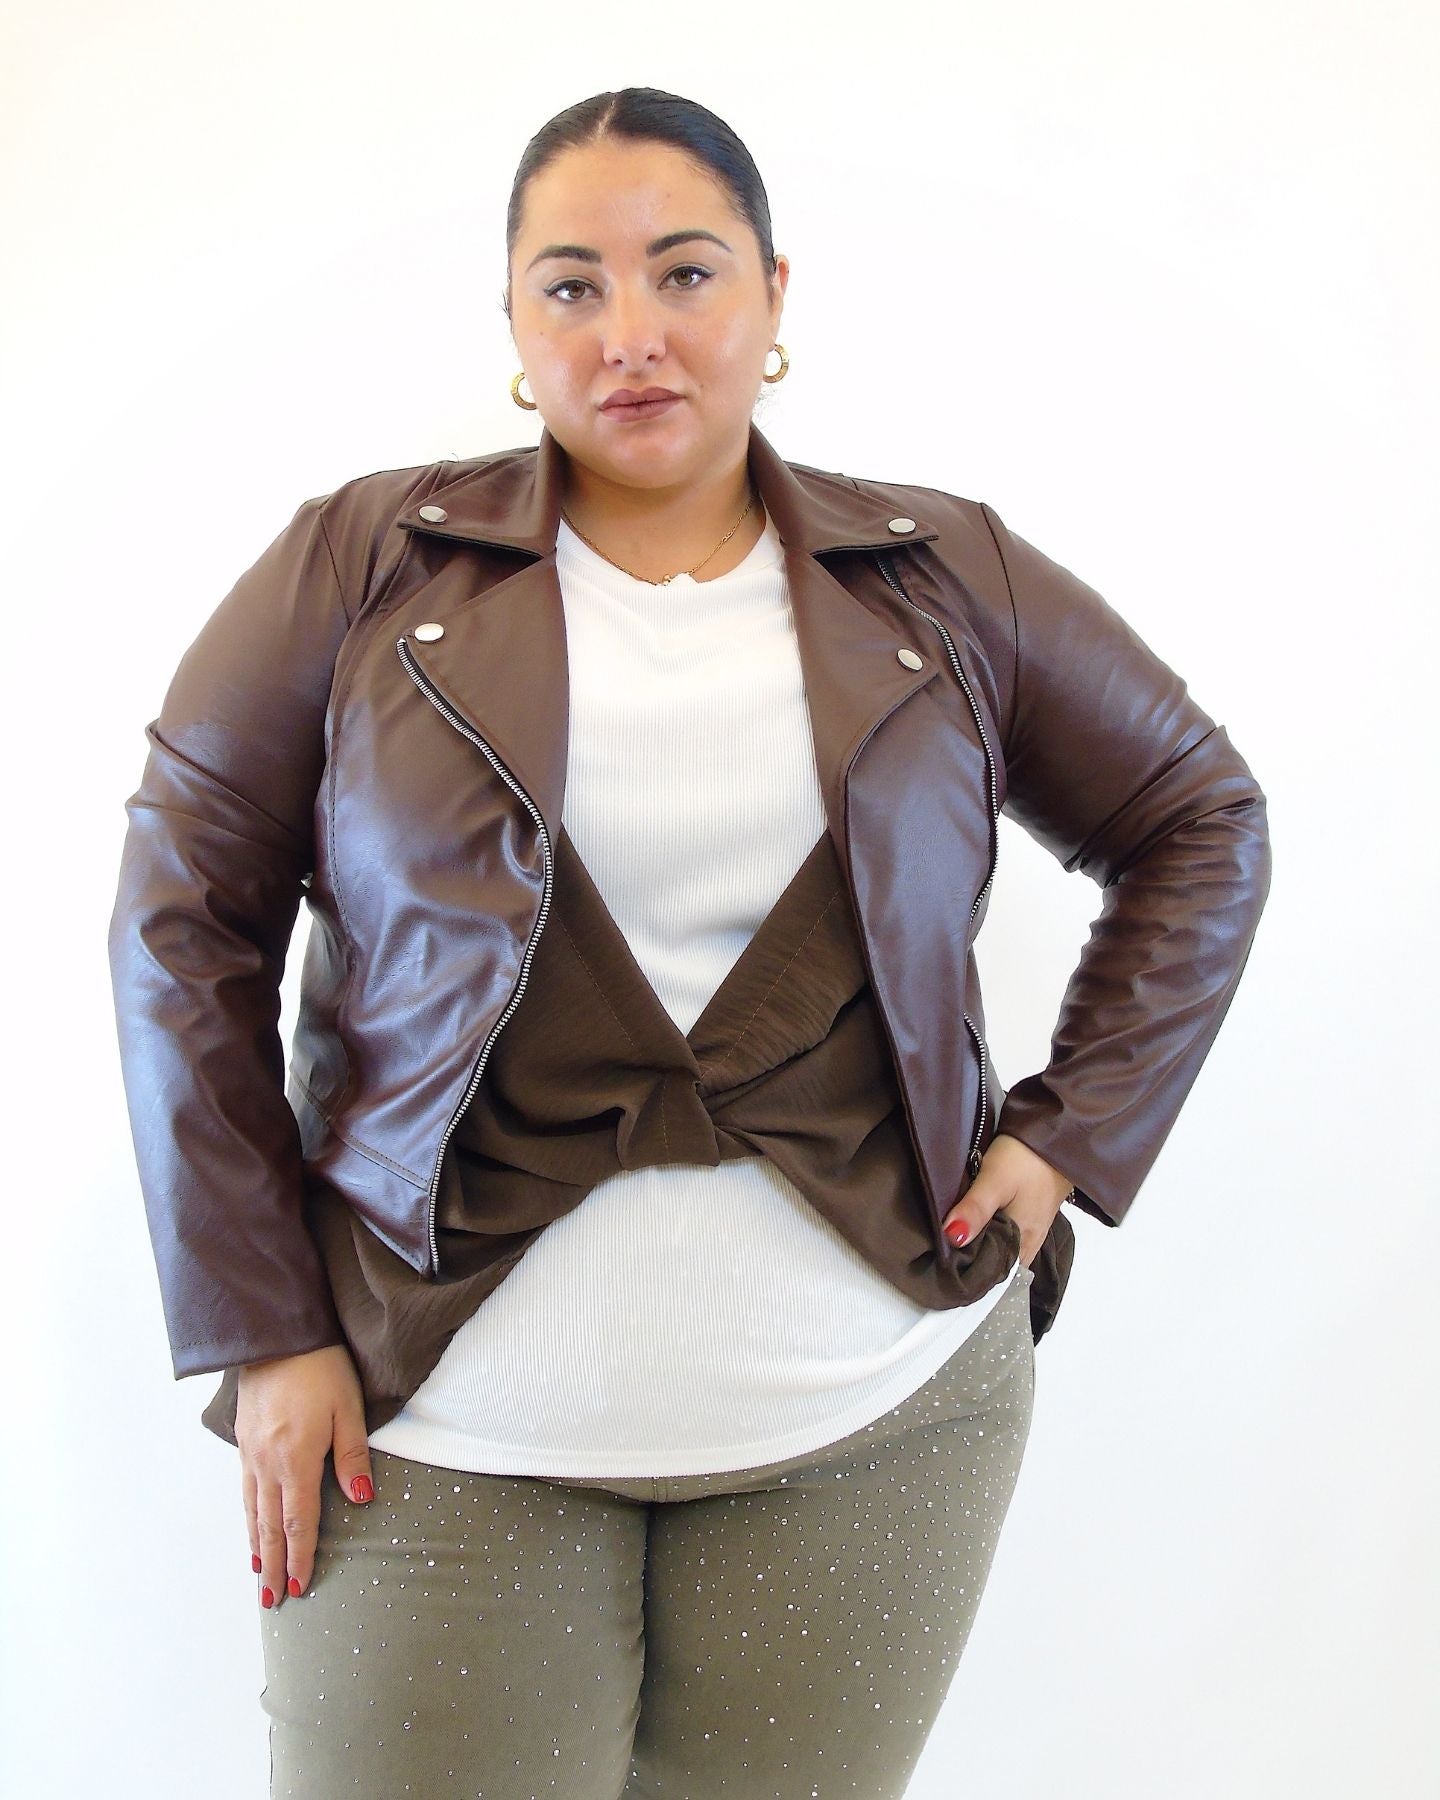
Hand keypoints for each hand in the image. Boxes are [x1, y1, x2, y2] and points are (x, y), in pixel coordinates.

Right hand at [235, 1341, 374, 1611]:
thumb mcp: (349, 1409)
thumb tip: (362, 1501)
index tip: (300, 1586)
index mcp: (297, 1460)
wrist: (277, 1334)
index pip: (300, 1521)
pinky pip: (244, 1489)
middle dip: (272, 1565)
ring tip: (258, 1575)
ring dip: (256, 1546)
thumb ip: (353, 1457)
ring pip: (253, 1510)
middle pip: (270, 1525)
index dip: (300, 1556)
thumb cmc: (320, 1368)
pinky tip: (250, 1526)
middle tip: (273, 1600)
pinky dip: (247, 1515)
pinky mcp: (244, 1439)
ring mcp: (251, 1453)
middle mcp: (268, 1463)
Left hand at [942, 1133, 1074, 1268]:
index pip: (995, 1278)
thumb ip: (975, 1209)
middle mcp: (1028, 1244)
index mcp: (1022, 1244)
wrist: (1058, 1135)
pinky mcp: (1028, 1215)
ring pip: (1002, 1250)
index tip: (944, 1275)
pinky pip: (1007, 1236)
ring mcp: (1030, 1229)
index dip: (971, 1279)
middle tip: (941, 1260)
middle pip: (998, 1266)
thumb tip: (950, 1238)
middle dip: (973, 1266)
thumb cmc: (1026, 1159)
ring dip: (981, 1250)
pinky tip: (972, 1228)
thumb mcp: (995, 1180)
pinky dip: (990, 1236)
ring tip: (951, 1245)